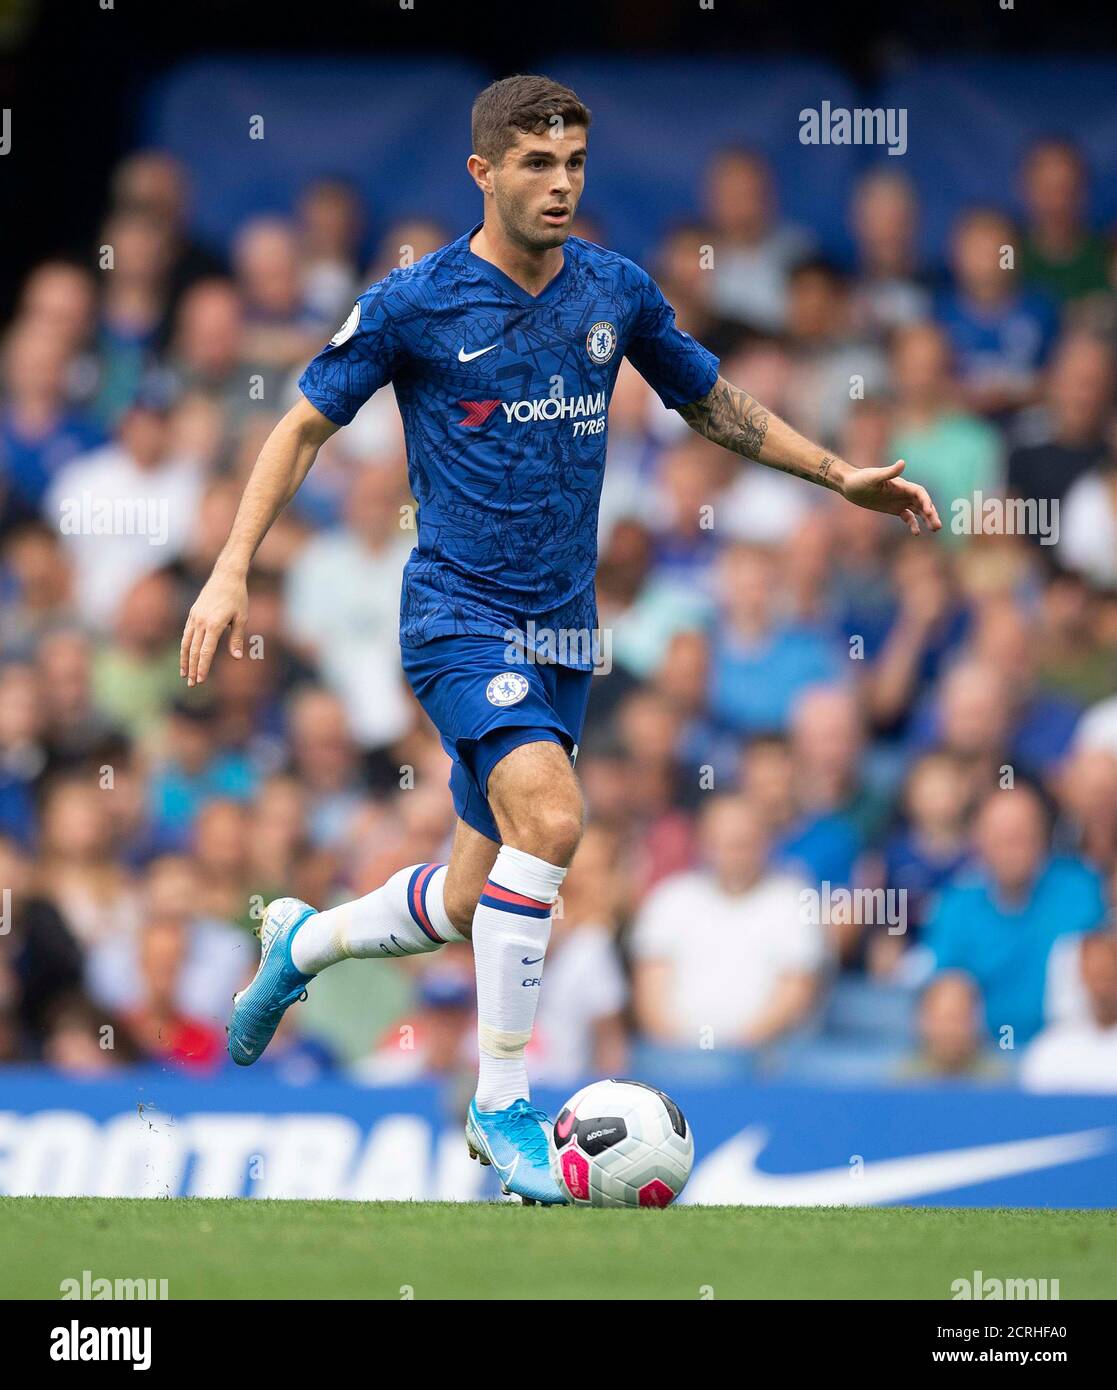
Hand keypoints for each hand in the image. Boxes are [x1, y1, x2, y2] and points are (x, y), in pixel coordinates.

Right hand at [180, 565, 248, 685]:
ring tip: (184, 675)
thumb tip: (236, 657)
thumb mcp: (242, 618)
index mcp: (214, 624)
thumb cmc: (238, 597)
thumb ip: (237, 638)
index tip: (200, 680)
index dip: (202, 667)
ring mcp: (194, 617)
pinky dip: (185, 647)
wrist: (226, 576)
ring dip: (185, 660)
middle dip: (193, 668)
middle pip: (194, 650)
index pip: (206, 651)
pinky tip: (186, 657)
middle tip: (192, 684)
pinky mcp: (192, 614)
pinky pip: (186, 634)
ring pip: (187, 643)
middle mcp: (201, 622)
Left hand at [842, 459, 940, 534]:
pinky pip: (908, 516)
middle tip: (938, 526)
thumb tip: (903, 463)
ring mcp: (899, 500)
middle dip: (931, 513)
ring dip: (927, 519)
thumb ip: (889, 472)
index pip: (919, 492)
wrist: (849, 485)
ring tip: (935, 529)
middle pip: (922, 503)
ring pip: (918, 510)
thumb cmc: (860, 479)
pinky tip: (916, 533)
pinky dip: (913, 523)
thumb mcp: (874, 477)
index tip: (929, 512)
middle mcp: (903, 492)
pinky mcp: (894, 508)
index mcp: (901, 485)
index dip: (926, 501)